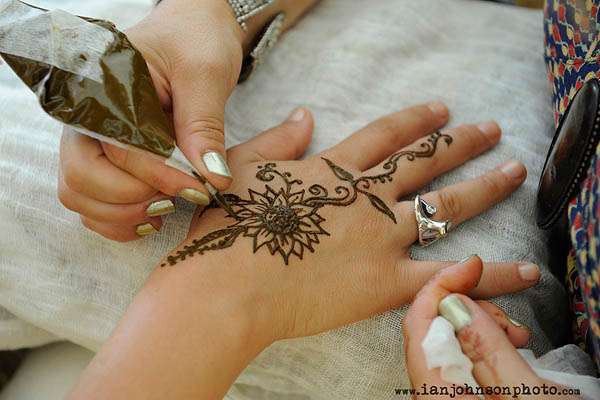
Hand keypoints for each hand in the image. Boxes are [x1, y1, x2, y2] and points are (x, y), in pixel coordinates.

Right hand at [58, 0, 316, 240]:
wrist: (194, 32)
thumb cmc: (197, 41)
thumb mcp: (205, 74)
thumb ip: (203, 125)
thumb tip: (212, 177)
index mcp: (104, 89)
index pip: (121, 149)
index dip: (160, 177)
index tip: (199, 189)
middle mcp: (88, 117)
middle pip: (80, 178)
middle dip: (129, 200)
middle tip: (175, 199)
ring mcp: (92, 139)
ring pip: (79, 195)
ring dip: (120, 215)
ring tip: (166, 208)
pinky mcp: (105, 156)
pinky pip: (92, 201)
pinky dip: (116, 219)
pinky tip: (152, 216)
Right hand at [170, 102, 538, 342]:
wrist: (226, 288)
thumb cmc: (226, 229)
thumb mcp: (243, 168)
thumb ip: (278, 140)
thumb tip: (305, 115)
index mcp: (333, 169)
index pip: (386, 135)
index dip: (417, 119)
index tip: (441, 109)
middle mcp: (367, 198)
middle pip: (427, 161)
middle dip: (462, 141)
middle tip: (491, 130)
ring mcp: (382, 238)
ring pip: (448, 206)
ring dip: (485, 187)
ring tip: (514, 172)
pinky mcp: (387, 283)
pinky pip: (449, 278)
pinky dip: (488, 277)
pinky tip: (524, 272)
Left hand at [404, 256, 577, 398]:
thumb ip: (488, 352)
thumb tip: (458, 305)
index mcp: (439, 396)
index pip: (418, 327)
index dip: (440, 287)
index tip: (471, 266)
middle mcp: (434, 397)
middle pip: (431, 333)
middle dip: (469, 310)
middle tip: (509, 313)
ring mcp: (448, 398)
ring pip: (450, 347)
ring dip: (483, 330)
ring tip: (521, 336)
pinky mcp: (465, 399)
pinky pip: (464, 365)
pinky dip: (487, 349)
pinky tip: (513, 350)